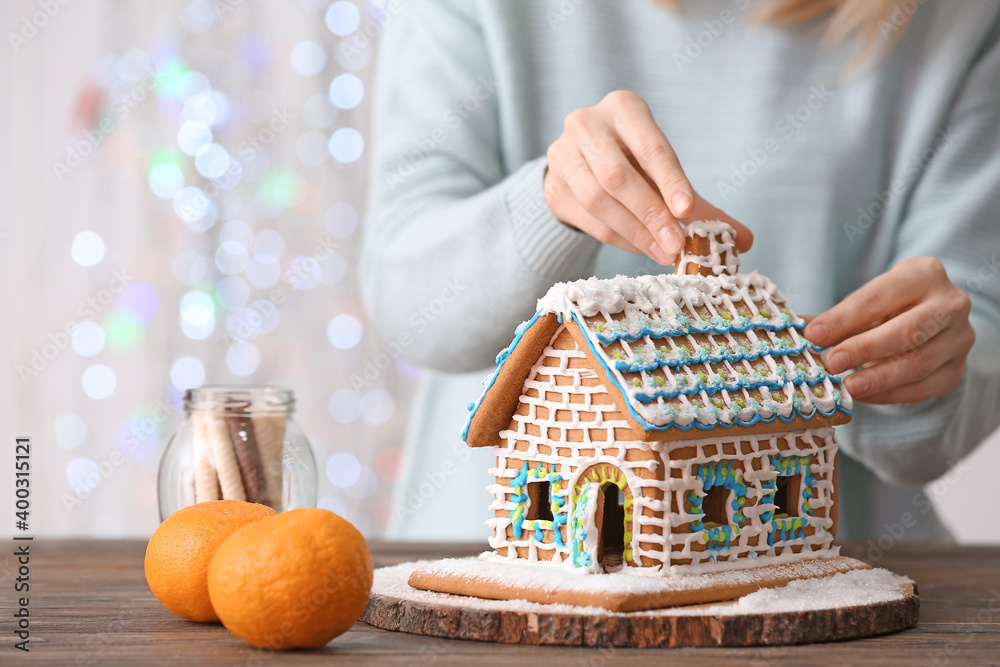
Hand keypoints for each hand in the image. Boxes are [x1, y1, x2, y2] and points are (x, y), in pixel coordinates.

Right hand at [542, 90, 752, 264]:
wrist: (582, 167)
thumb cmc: (635, 165)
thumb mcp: (666, 174)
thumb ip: (700, 205)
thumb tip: (745, 240)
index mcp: (623, 107)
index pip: (650, 145)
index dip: (670, 180)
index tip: (688, 212)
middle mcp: (587, 123)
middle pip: (616, 175)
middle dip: (649, 213)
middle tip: (676, 245)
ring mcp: (562, 154)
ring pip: (597, 199)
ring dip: (632, 231)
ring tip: (662, 252)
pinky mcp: (552, 186)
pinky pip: (585, 218)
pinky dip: (616, 237)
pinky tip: (640, 249)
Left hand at [804, 257, 974, 404]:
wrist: (929, 319)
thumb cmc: (889, 306)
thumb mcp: (866, 302)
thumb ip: (837, 318)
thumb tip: (798, 331)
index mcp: (924, 274)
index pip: (879, 297)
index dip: (844, 318)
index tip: (813, 335)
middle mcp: (951, 304)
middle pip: (908, 330)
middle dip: (865, 349)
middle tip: (831, 363)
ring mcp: (959, 339)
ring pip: (919, 363)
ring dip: (879, 378)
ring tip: (848, 386)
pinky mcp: (957, 369)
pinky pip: (924, 388)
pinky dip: (891, 394)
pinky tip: (865, 396)